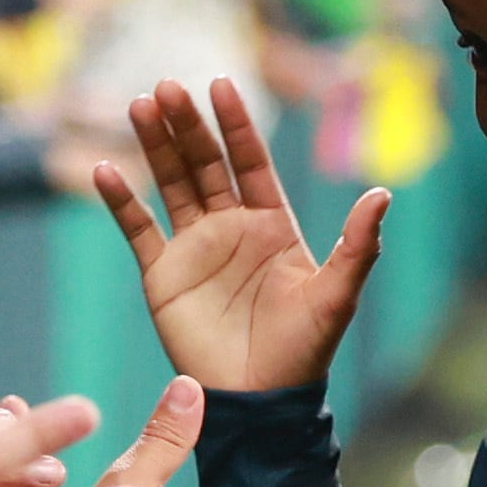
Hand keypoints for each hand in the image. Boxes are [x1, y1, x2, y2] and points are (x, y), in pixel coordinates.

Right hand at [94, 78, 385, 393]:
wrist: (258, 401)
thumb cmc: (303, 351)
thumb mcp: (336, 295)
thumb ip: (358, 245)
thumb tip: (383, 194)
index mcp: (271, 224)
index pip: (249, 161)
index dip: (236, 124)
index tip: (220, 85)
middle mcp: (230, 227)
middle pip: (204, 163)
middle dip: (187, 125)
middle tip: (167, 87)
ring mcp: (194, 248)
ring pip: (170, 184)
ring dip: (154, 146)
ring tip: (138, 106)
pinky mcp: (163, 275)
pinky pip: (138, 230)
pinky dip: (121, 200)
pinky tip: (103, 170)